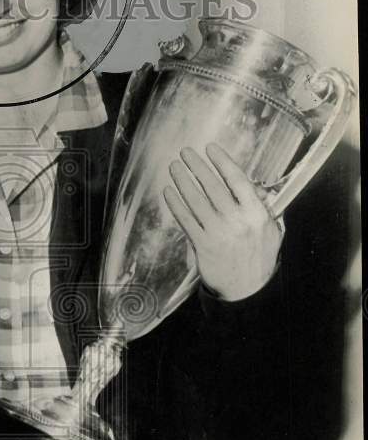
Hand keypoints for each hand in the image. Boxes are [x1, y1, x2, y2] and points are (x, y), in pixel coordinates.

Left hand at [163, 143, 283, 300]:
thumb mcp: (271, 231)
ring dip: (183, 181)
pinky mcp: (202, 245)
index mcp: (256, 214)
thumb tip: (254, 188)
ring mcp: (218, 233)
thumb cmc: (259, 257)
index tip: (210, 148)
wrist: (248, 291)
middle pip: (213, 187)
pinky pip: (186, 220)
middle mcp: (237, 221)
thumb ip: (263, 208)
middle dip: (197, 166)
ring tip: (174, 167)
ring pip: (196, 201)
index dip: (222, 162)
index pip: (238, 181)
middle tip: (185, 152)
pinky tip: (168, 192)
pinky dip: (176, 204)